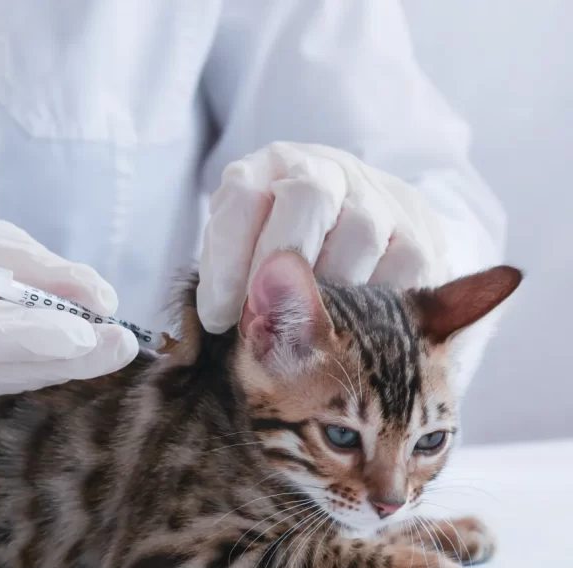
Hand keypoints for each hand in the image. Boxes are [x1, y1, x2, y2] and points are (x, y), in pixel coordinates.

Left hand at [197, 142, 448, 333]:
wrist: (354, 230)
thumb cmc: (275, 250)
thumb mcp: (236, 249)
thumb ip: (221, 272)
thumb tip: (212, 320)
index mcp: (268, 166)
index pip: (245, 195)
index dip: (229, 257)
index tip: (218, 316)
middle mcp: (326, 168)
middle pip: (308, 196)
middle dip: (280, 265)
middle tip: (262, 323)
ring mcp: (378, 195)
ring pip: (361, 232)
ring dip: (329, 292)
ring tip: (305, 335)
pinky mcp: (420, 231)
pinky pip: (407, 265)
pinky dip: (380, 304)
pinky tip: (354, 332)